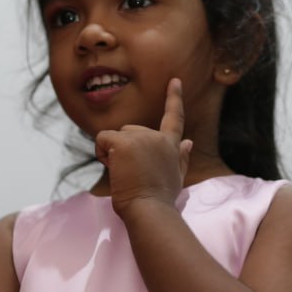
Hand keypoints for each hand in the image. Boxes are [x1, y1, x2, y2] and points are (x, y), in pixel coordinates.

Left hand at [95, 78, 193, 215]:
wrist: (150, 210)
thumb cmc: (161, 199)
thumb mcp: (176, 176)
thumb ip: (182, 157)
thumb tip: (189, 141)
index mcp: (171, 145)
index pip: (174, 118)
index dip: (174, 98)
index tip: (174, 81)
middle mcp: (157, 137)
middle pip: (130, 132)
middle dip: (124, 150)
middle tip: (132, 175)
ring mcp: (141, 137)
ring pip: (115, 138)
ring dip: (112, 154)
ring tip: (124, 175)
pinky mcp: (123, 142)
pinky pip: (102, 139)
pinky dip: (102, 154)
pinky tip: (113, 169)